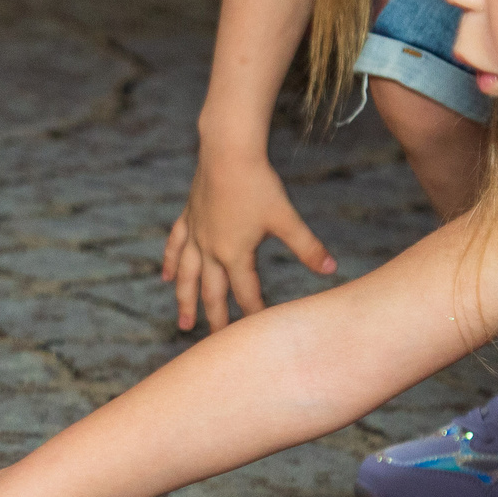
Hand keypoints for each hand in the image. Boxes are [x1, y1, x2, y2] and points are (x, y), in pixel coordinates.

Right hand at [164, 139, 335, 332]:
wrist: (227, 153)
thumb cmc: (259, 185)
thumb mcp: (286, 219)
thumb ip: (307, 247)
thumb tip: (332, 269)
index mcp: (235, 253)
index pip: (245, 293)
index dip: (253, 314)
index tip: (258, 335)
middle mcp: (210, 249)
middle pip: (212, 292)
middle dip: (215, 319)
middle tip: (216, 343)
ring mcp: (196, 234)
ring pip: (186, 276)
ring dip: (185, 300)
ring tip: (184, 323)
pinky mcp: (188, 218)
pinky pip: (175, 246)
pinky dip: (169, 263)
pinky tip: (165, 276)